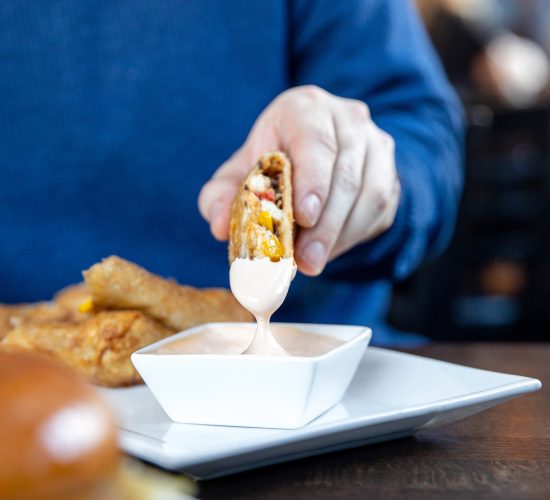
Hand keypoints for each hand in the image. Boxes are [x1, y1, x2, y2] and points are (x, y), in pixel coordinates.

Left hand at [198, 85, 399, 275]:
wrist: (316, 156)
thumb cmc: (273, 162)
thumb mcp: (241, 172)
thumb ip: (221, 196)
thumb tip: (220, 228)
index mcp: (305, 109)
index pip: (315, 140)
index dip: (312, 180)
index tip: (304, 217)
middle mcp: (347, 119)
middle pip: (345, 173)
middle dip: (325, 224)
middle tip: (305, 260)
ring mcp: (375, 145)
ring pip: (369, 193)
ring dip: (340, 234)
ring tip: (314, 262)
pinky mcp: (389, 173)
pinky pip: (380, 208)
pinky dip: (354, 235)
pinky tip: (330, 249)